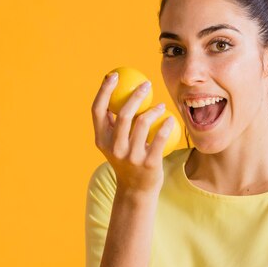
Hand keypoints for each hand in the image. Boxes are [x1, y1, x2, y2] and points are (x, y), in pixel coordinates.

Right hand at [92, 73, 173, 196]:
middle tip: (147, 84)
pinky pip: (160, 138)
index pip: (97, 110)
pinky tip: (170, 118)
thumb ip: (112, 123)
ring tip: (161, 106)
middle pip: (124, 114)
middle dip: (136, 94)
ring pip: (143, 123)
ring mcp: (131, 157)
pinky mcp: (149, 163)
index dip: (104, 90)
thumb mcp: (113, 144)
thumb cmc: (126, 160)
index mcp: (101, 140)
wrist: (136, 190)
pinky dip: (166, 124)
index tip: (114, 75)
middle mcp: (114, 148)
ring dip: (154, 109)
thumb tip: (115, 90)